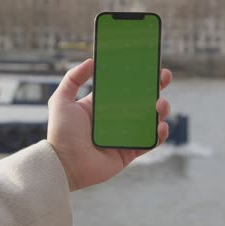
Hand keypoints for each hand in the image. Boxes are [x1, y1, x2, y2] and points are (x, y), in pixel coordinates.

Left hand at [47, 59, 171, 190]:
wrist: (64, 164)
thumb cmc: (61, 133)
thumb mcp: (61, 100)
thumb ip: (73, 78)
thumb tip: (91, 61)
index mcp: (101, 105)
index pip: (123, 88)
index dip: (137, 77)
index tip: (148, 65)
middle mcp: (115, 119)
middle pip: (141, 101)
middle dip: (155, 88)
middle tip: (164, 77)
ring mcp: (124, 135)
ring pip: (149, 120)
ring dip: (160, 110)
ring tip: (160, 105)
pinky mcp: (129, 152)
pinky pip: (149, 142)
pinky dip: (159, 135)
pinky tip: (160, 126)